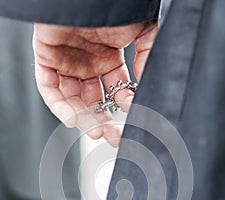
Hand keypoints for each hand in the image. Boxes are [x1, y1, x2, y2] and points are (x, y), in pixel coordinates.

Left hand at [33, 21, 157, 145]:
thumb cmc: (115, 5)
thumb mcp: (144, 32)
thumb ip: (149, 58)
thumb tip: (149, 86)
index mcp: (108, 58)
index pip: (114, 91)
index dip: (123, 104)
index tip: (132, 112)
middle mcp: (87, 64)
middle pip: (93, 100)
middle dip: (103, 119)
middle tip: (113, 135)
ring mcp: (66, 63)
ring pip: (73, 99)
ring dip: (84, 118)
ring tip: (97, 131)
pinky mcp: (47, 59)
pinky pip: (49, 90)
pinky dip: (59, 106)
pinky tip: (73, 119)